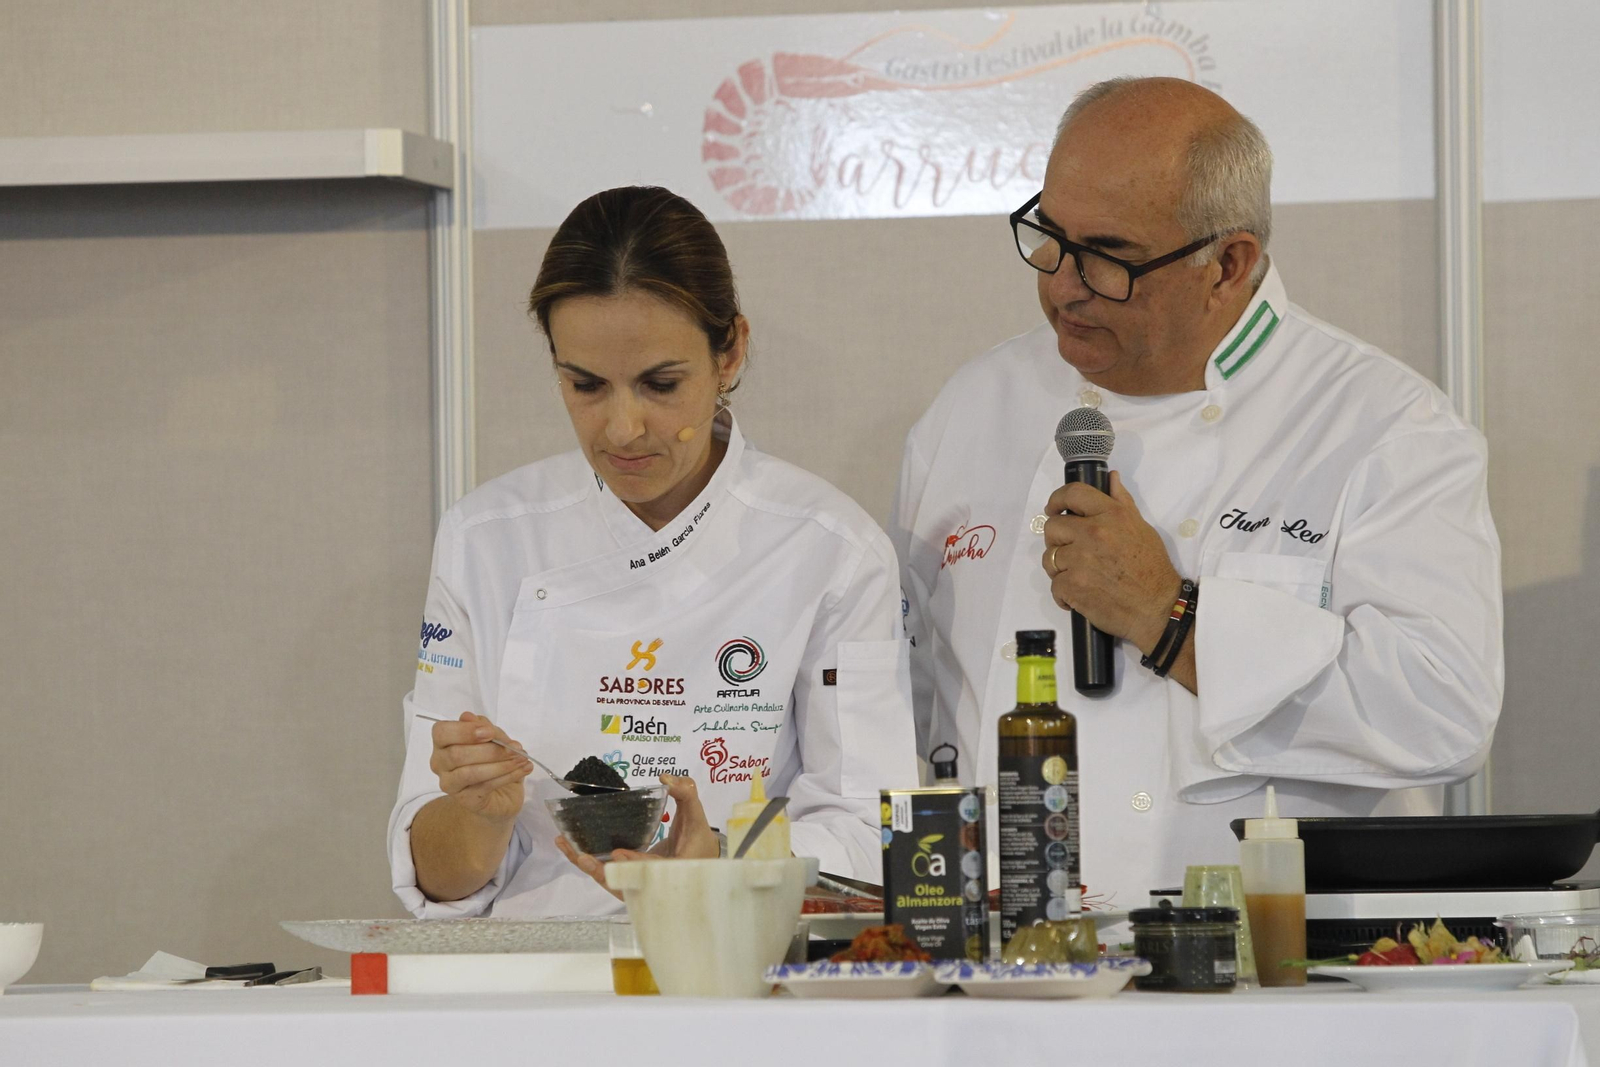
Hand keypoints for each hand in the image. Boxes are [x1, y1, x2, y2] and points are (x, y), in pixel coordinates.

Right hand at [428, 711, 531, 822]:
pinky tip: (523, 769)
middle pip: (456, 754)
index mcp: (443, 743)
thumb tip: (468, 717)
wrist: (499, 794)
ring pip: (470, 773)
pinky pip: (485, 786)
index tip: (489, 732)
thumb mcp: (494, 739)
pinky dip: (507, 776)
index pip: (442, 732)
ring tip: (522, 759)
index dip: (464, 731)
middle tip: (515, 747)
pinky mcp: (465, 800)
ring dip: (501, 764)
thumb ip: (484, 727)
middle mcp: (440, 763)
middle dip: (490, 750)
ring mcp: (450, 784)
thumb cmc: (493, 760)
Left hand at [556, 774, 720, 897]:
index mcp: (673, 872)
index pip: (652, 871)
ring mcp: (637, 884)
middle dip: (600, 871)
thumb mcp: (696, 815)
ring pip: (609, 880)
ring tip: (564, 844)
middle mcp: (652, 884)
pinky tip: (570, 846)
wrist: (697, 858)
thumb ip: (686, 794)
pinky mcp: (627, 879)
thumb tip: (666, 779)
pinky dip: (588, 862)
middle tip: (581, 856)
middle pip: (622, 883)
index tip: (618, 853)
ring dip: (586, 865)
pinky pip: (606, 874)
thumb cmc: (698, 838)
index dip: (635, 864)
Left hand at [1040, 471, 1181, 655]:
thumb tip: (1111, 478)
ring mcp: (1080, 560)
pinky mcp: (1073, 586)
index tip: (1053, 509)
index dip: (1057, 499)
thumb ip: (1122, 502)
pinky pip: (1054, 585)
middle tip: (1069, 550)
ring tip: (1079, 576)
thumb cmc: (1153, 569)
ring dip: (1060, 568)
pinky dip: (1064, 594)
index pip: (1073, 494)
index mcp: (1111, 515)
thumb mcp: (1142, 528)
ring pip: (1049, 558)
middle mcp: (1093, 533)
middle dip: (1056, 539)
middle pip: (1052, 527)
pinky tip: (1080, 595)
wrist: (1158, 608)